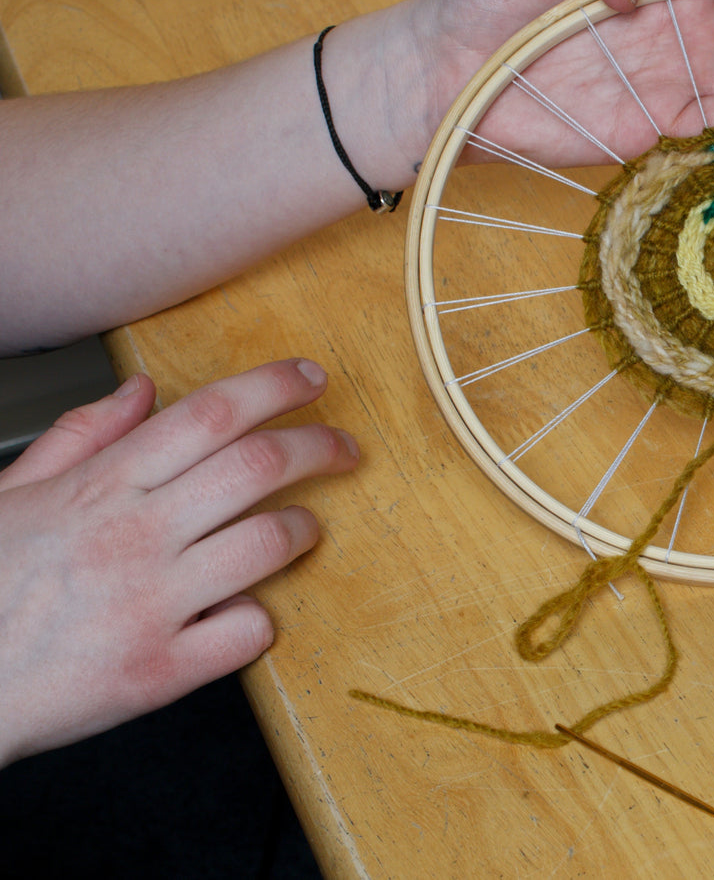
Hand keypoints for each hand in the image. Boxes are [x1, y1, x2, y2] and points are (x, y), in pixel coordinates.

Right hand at [0, 359, 356, 767]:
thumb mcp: (11, 495)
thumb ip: (82, 437)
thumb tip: (143, 391)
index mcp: (101, 487)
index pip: (211, 414)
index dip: (275, 386)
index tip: (313, 379)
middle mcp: (134, 536)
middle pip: (259, 466)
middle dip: (320, 446)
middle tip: (345, 447)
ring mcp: (152, 603)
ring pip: (270, 542)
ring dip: (303, 528)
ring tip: (304, 527)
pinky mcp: (162, 670)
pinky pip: (249, 630)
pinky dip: (260, 617)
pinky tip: (244, 610)